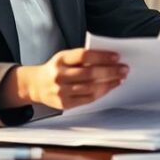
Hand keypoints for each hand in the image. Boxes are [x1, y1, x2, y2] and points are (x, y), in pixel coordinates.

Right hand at [3, 49, 127, 110]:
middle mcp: (59, 75)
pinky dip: (101, 92)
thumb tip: (109, 59)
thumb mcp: (64, 57)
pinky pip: (87, 99)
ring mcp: (61, 91)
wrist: (36, 85)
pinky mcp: (64, 103)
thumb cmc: (56, 69)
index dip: (102, 56)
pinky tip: (110, 87)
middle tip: (124, 69)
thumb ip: (82, 58)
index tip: (116, 57)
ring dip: (109, 83)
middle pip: (89, 73)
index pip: (84, 56)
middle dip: (110, 71)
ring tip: (120, 78)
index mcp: (60, 59)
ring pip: (90, 87)